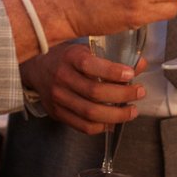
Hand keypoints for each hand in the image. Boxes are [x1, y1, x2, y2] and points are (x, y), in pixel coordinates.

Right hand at [21, 44, 144, 135]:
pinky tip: (113, 121)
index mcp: (70, 57)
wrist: (37, 68)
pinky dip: (101, 126)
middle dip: (122, 95)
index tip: (131, 75)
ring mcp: (58, 98)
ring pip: (90, 113)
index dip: (113, 72)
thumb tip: (140, 64)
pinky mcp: (57, 113)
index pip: (91, 65)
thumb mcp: (87, 49)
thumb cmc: (68, 57)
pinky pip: (82, 126)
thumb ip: (112, 57)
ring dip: (116, 115)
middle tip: (140, 92)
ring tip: (132, 111)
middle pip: (94, 92)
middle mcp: (62, 78)